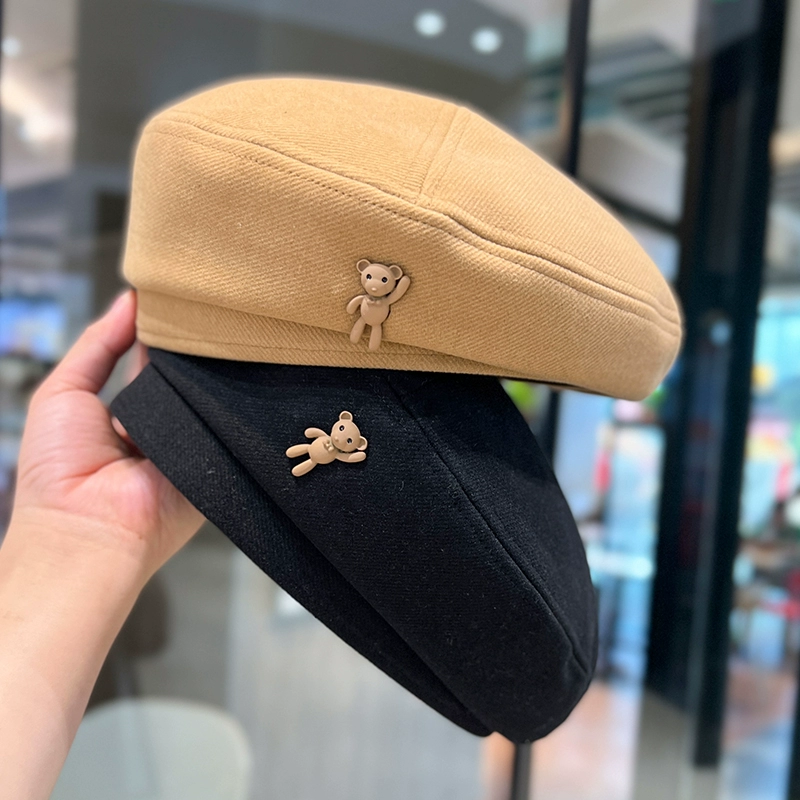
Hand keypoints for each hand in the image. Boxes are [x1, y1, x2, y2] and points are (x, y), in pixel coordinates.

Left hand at [10, 288, 203, 580]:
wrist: (83, 529)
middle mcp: (166, 430)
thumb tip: (130, 300)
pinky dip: (222, 403)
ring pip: (208, 398)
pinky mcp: (217, 463)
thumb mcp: (64, 391)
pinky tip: (227, 375)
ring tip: (219, 337)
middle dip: (191, 349)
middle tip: (205, 312)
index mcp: (129, 417)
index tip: (176, 301)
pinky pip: (224, 424)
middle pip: (186, 379)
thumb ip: (98, 344)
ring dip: (208, 372)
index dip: (161, 335)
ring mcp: (193, 447)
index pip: (154, 365)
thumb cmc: (57, 469)